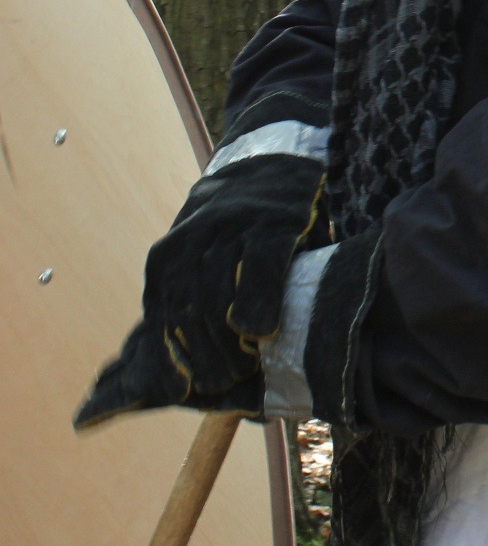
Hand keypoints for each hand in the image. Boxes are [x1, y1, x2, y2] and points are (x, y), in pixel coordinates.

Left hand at [76, 148, 327, 428]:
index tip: (184, 390)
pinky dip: (257, 300)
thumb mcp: (198, 257)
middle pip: (187, 310)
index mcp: (168, 256)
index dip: (171, 359)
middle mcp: (193, 239)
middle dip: (202, 355)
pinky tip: (258, 330)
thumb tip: (155, 372)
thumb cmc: (235, 228)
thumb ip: (183, 302)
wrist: (272, 156)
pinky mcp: (274, 220)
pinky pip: (261, 265)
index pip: (161, 318)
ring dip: (228, 340)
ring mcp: (233, 228)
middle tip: (223, 382)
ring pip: (219, 292)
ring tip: (244, 364)